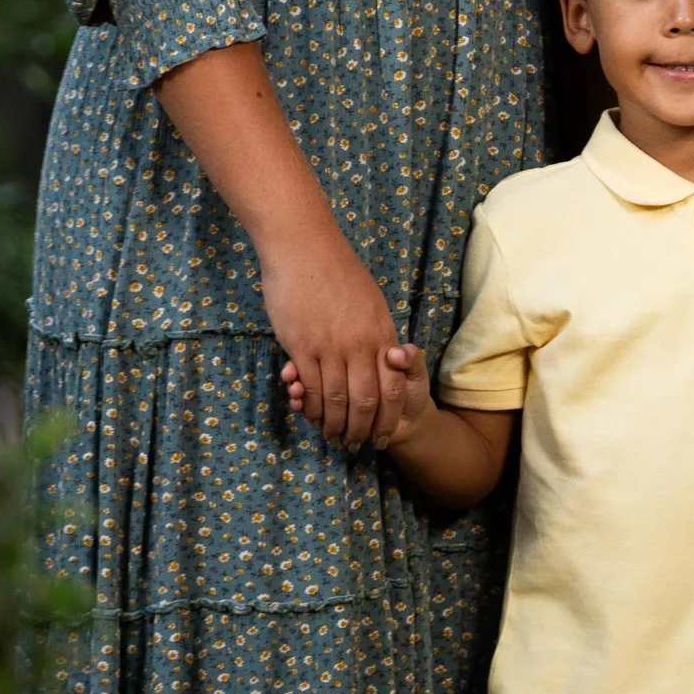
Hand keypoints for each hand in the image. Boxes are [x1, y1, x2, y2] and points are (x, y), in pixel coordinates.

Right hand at [260, 223, 410, 449]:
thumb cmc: (336, 270)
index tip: (383, 433)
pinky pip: (311, 387)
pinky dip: (312, 407)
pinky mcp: (302, 346)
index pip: (392, 386)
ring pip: (337, 399)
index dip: (387, 415)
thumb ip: (376, 333)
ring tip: (333, 438)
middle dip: (363, 429)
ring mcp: (331, 346)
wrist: (305, 246)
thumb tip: (385, 356)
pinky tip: (311, 416)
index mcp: (381, 333)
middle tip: (357, 446)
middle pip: (367, 400)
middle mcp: (360, 344)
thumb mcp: (370, 302)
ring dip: (335, 424)